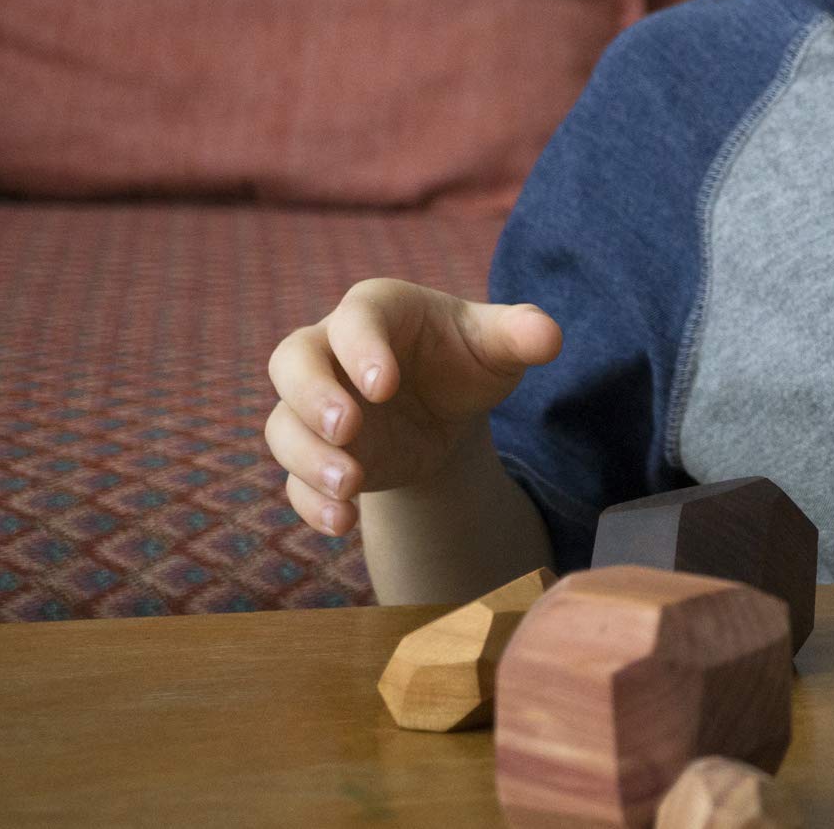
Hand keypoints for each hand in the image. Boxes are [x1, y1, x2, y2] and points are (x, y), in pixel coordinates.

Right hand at [263, 279, 560, 536]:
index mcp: (375, 311)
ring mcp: (315, 406)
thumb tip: (549, 337)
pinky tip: (341, 522)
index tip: (385, 387)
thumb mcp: (498, 345)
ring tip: (350, 486)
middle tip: (348, 429)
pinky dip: (310, 502)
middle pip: (292, 362)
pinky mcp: (316, 453)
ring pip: (284, 425)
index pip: (355, 320)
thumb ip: (521, 335)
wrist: (447, 409)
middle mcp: (330, 352)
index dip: (362, 350)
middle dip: (313, 397)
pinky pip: (292, 479)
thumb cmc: (467, 359)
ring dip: (308, 457)